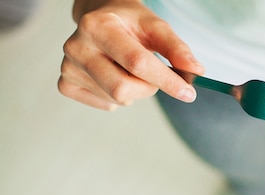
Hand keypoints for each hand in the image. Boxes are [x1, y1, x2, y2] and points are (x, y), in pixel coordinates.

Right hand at [58, 0, 204, 109]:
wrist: (100, 18)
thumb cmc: (131, 23)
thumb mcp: (155, 27)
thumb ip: (176, 48)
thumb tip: (196, 71)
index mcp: (98, 26)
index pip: (137, 63)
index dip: (167, 81)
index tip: (189, 93)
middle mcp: (77, 46)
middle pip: (124, 88)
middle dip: (149, 87)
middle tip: (154, 75)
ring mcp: (69, 66)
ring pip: (117, 99)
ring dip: (136, 91)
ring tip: (131, 70)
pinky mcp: (67, 84)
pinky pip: (105, 105)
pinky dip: (118, 98)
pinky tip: (115, 76)